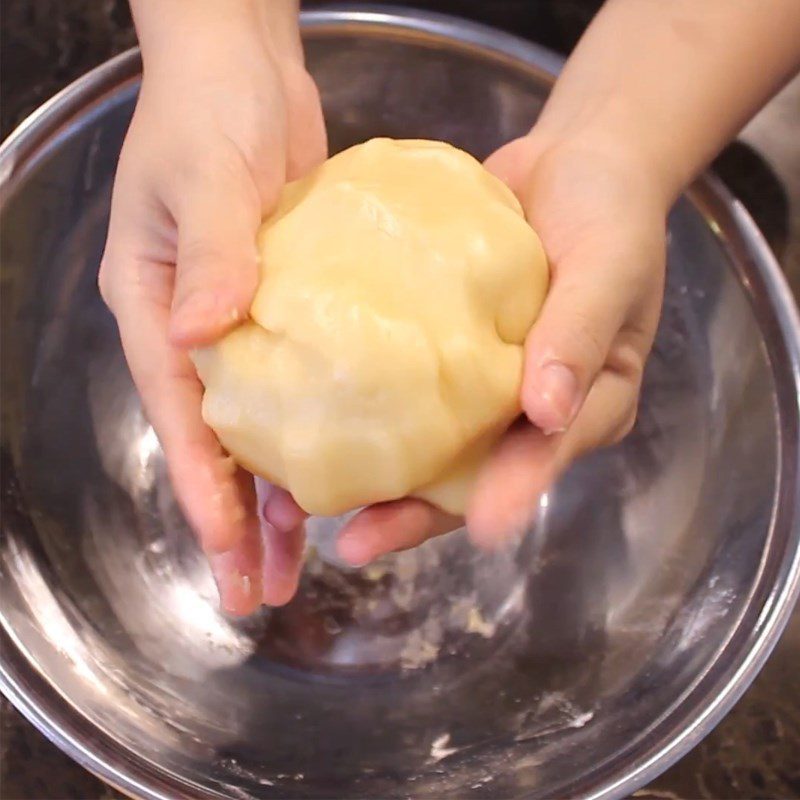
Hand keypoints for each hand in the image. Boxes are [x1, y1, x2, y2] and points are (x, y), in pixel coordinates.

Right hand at [99, 1, 325, 613]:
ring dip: (277, 498)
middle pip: (215, 444)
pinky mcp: (292, 311)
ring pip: (260, 430)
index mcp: (158, 310)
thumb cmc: (209, 112)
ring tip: (295, 564)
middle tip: (260, 592)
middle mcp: (197, 331)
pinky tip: (341, 477)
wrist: (245, 72)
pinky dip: (318, 435)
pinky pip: (303, 388)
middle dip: (235, 522)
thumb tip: (205, 332)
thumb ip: (212, 252)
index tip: (229, 549)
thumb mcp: (206, 176)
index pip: (179, 416)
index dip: (203, 488)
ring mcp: (243, 326)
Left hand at [317, 132, 666, 562]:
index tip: (480, 529)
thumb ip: (579, 335)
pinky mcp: (443, 355)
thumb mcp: (607, 267)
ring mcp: (482, 387)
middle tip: (355, 542)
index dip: (512, 496)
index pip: (544, 460)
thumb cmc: (607, 215)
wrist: (572, 165)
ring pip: (428, 446)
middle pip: (472, 476)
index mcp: (582, 406)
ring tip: (307, 503)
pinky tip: (309, 418)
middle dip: (415, 514)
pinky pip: (404, 388)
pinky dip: (364, 407)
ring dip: (375, 475)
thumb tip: (547, 410)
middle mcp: (527, 411)